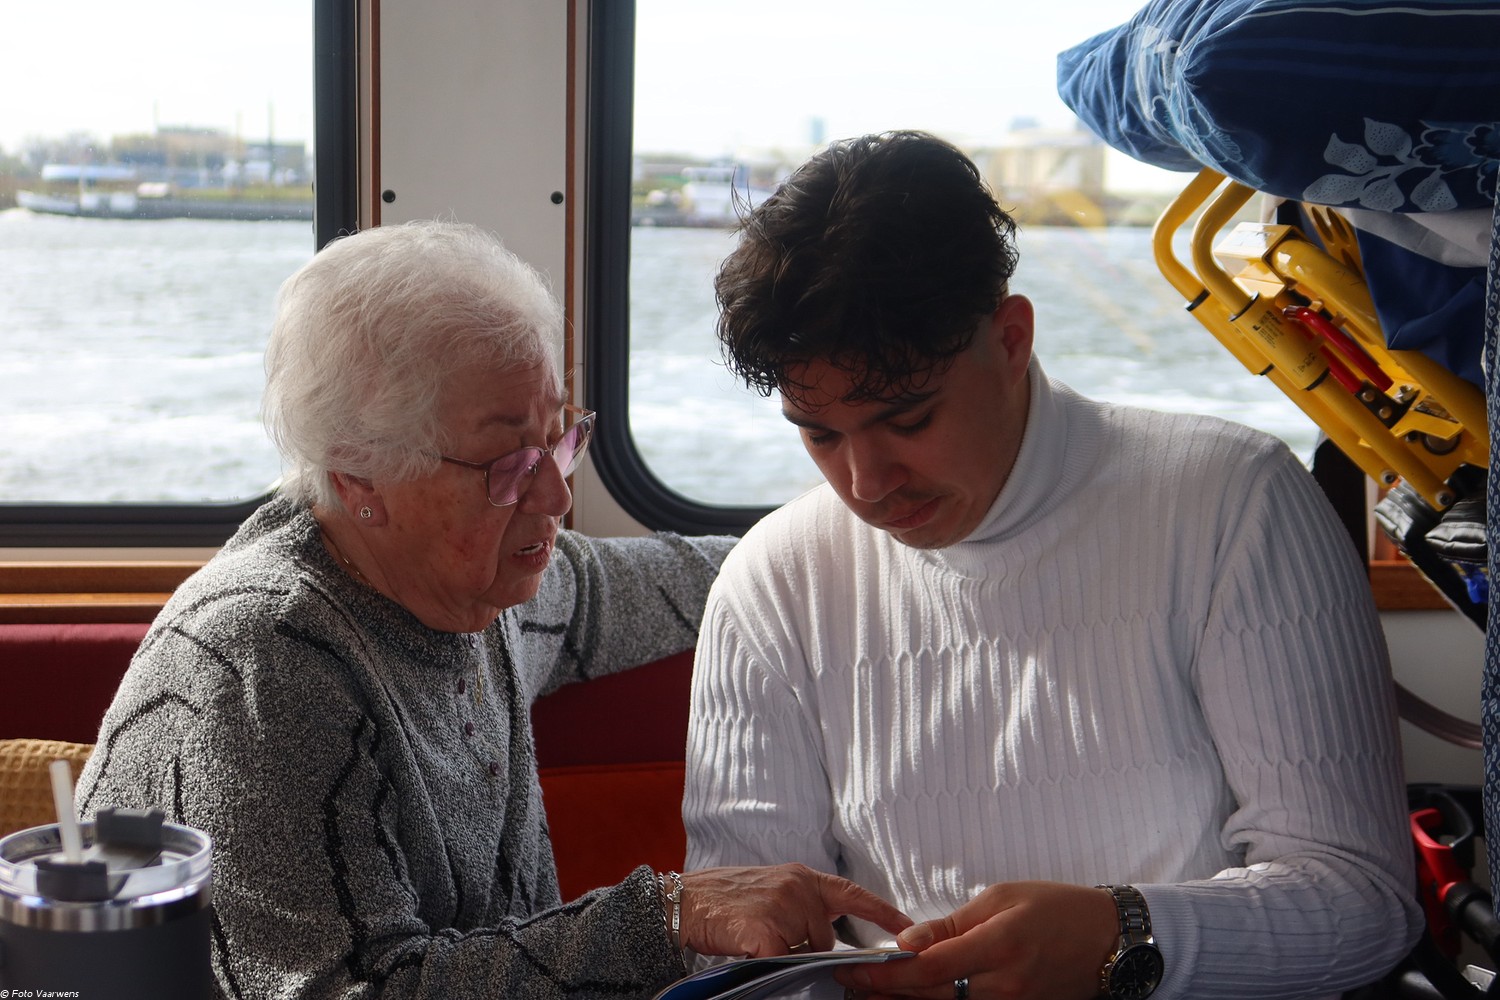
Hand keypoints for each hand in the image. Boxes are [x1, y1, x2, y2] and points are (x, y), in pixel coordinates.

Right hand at [678, 863, 911, 958]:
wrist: (681, 902)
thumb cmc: (723, 902)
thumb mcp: (770, 892)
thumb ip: (801, 908)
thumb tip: (824, 944)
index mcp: (802, 876)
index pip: (853, 894)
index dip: (884, 912)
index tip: (910, 928)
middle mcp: (798, 886)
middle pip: (825, 938)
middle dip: (805, 949)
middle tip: (768, 939)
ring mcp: (783, 907)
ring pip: (803, 953)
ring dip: (783, 955)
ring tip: (752, 937)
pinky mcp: (765, 931)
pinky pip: (781, 963)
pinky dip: (768, 964)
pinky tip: (747, 947)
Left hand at [835, 881, 1115, 999]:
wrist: (1110, 940)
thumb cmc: (1058, 908)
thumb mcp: (1002, 897)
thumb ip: (952, 923)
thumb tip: (909, 940)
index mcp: (999, 945)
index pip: (930, 968)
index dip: (888, 973)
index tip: (854, 968)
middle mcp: (1005, 984)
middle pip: (932, 996)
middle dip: (886, 991)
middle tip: (849, 983)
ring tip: (870, 994)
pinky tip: (913, 999)